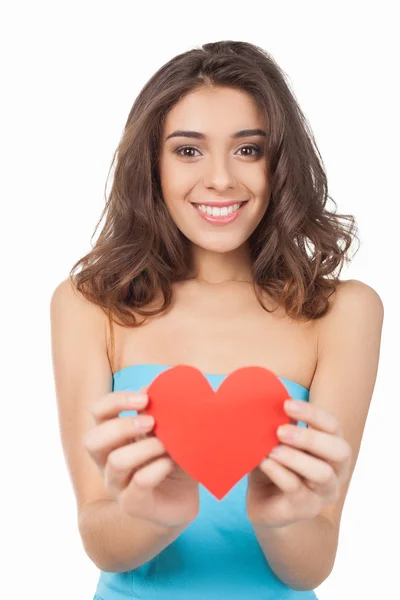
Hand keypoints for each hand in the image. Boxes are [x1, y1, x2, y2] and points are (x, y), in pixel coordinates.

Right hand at [83, 386, 198, 527]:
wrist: (185, 497)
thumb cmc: (173, 457)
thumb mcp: (169, 429)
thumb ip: (160, 409)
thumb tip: (150, 387)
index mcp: (112, 436)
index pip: (97, 411)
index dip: (116, 400)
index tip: (145, 398)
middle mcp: (107, 461)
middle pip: (92, 440)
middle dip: (122, 426)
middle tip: (152, 422)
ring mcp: (117, 485)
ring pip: (116, 462)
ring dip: (145, 447)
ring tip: (167, 445)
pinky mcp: (132, 504)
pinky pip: (139, 483)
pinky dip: (158, 468)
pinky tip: (171, 463)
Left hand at [246, 399, 351, 527]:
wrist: (266, 506)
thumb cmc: (275, 467)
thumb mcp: (277, 444)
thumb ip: (279, 427)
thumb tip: (268, 403)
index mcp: (331, 447)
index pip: (333, 426)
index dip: (313, 413)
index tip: (287, 404)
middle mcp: (336, 471)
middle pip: (340, 450)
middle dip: (310, 437)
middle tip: (281, 430)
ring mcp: (324, 493)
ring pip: (322, 473)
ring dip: (295, 457)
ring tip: (272, 449)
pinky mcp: (305, 508)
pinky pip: (296, 489)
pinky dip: (278, 472)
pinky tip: (264, 463)